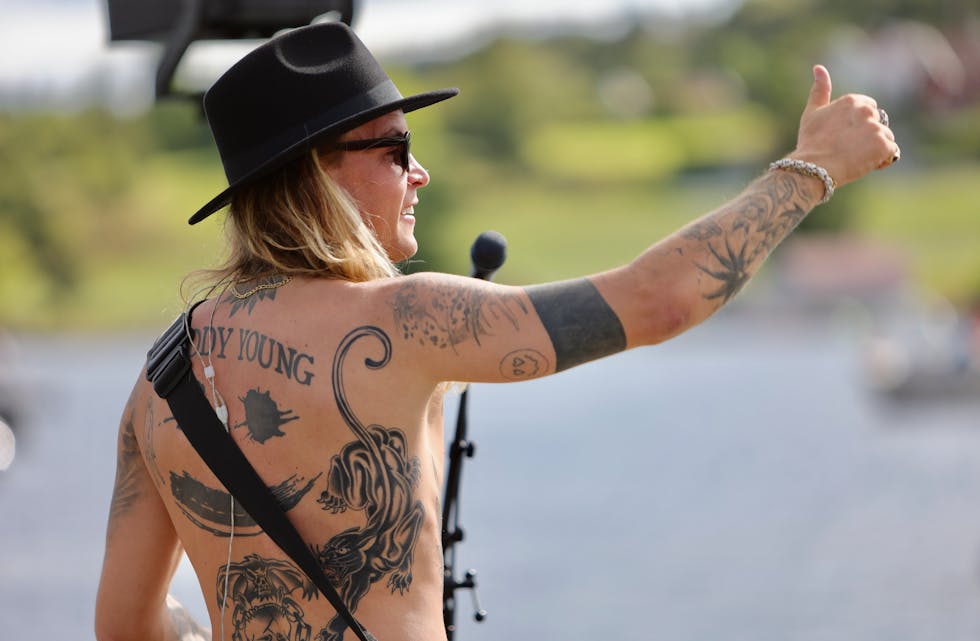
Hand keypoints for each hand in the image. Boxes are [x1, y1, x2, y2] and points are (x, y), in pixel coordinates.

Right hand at [789, 65, 899, 187]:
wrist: (813, 168)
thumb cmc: (811, 142)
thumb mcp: (812, 113)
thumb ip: (819, 90)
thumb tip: (818, 67)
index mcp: (852, 101)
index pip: (870, 109)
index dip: (858, 125)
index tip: (844, 136)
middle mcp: (866, 111)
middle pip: (878, 123)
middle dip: (868, 136)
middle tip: (847, 149)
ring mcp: (876, 128)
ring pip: (885, 138)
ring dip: (875, 149)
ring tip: (854, 158)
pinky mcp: (883, 145)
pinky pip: (891, 153)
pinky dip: (881, 160)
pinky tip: (864, 163)